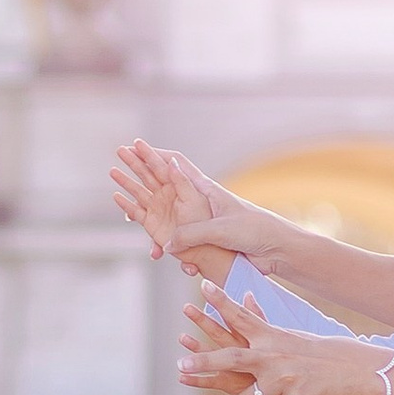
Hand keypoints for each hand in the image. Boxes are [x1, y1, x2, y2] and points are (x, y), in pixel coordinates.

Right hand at [109, 140, 280, 279]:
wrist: (274, 249)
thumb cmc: (254, 230)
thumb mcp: (222, 229)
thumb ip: (193, 234)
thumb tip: (167, 245)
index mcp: (204, 190)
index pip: (176, 164)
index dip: (156, 154)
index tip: (137, 145)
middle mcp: (196, 202)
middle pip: (162, 181)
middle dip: (140, 170)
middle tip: (119, 159)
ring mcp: (195, 220)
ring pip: (162, 210)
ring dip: (142, 202)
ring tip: (119, 198)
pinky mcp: (199, 240)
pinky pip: (172, 237)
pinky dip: (158, 238)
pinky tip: (147, 242)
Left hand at [179, 281, 385, 394]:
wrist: (358, 371)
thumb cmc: (323, 353)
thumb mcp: (293, 336)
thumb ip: (266, 324)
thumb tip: (247, 299)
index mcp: (273, 337)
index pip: (242, 315)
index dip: (221, 301)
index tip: (201, 288)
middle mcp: (274, 356)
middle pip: (232, 355)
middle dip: (205, 360)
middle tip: (180, 365)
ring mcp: (284, 379)